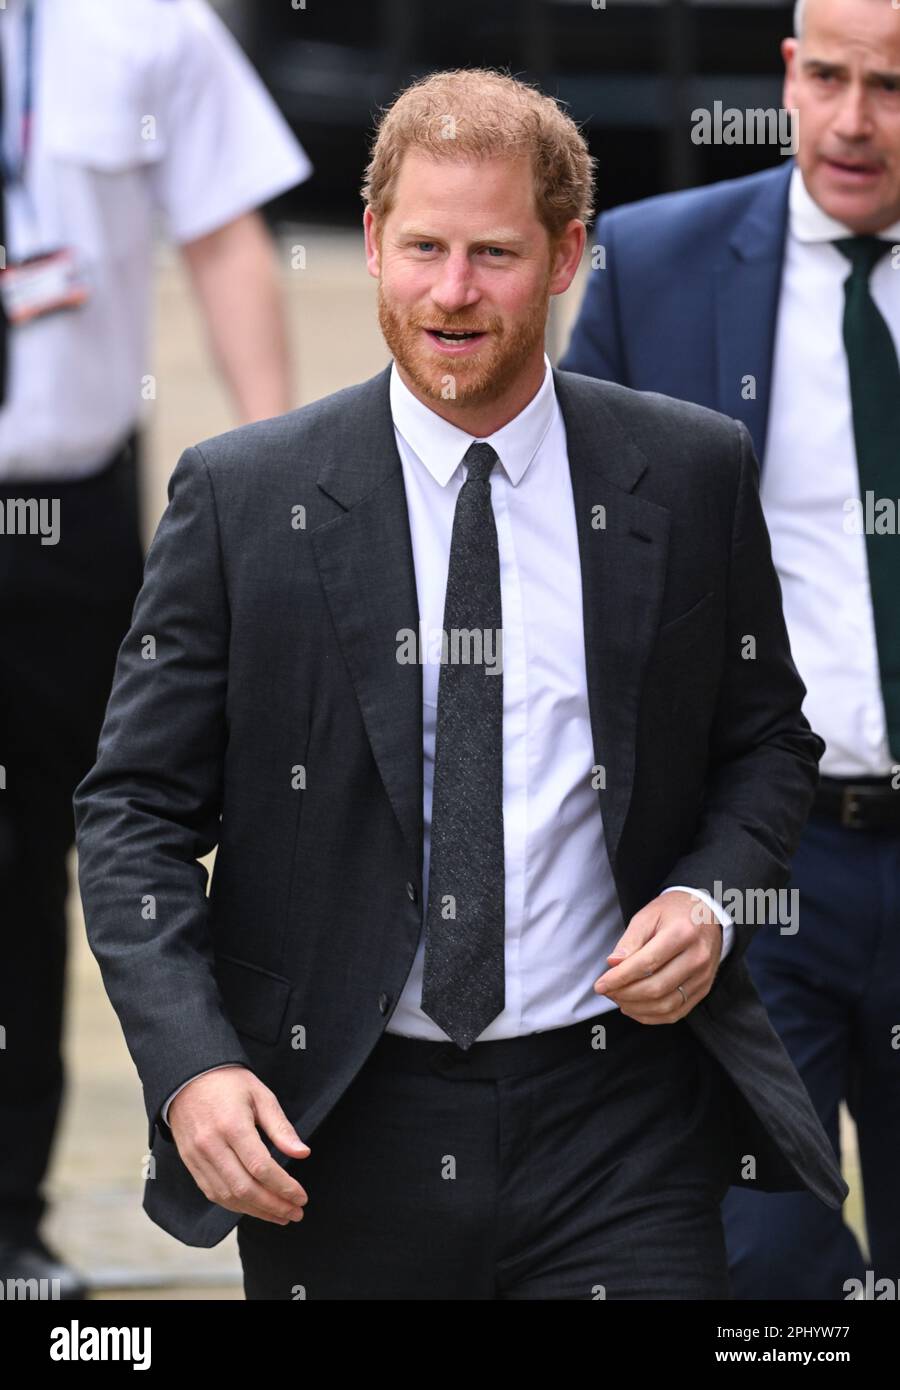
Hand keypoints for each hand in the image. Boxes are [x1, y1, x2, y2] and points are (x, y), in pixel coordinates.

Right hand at [168, 1066, 310, 1224]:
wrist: (187, 1078)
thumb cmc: (229, 1084)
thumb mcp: (261, 1095)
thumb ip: (280, 1127)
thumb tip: (302, 1154)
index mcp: (232, 1125)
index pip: (261, 1167)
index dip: (283, 1187)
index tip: (301, 1197)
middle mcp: (211, 1145)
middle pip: (244, 1188)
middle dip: (273, 1206)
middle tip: (295, 1213)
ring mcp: (197, 1157)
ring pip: (228, 1196)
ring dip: (257, 1211)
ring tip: (280, 1215)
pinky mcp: (190, 1164)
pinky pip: (213, 1193)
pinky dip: (235, 1206)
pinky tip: (255, 1208)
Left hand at [592, 890, 722, 1023]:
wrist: (705, 914)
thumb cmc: (672, 912)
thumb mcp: (647, 916)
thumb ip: (630, 941)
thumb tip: (613, 964)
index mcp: (682, 933)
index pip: (646, 964)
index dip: (620, 978)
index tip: (600, 985)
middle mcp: (697, 957)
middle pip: (656, 988)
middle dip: (625, 994)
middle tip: (607, 991)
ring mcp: (703, 976)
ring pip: (666, 1005)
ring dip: (636, 1008)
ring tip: (618, 999)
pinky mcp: (704, 989)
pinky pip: (676, 1013)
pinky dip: (652, 1016)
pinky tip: (634, 1008)